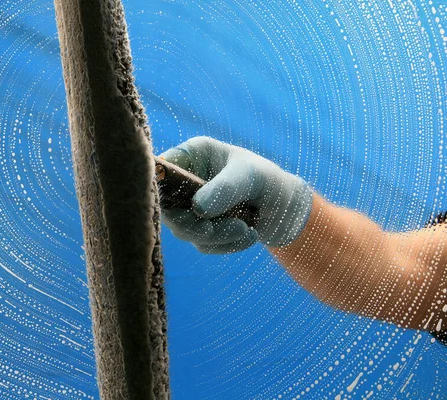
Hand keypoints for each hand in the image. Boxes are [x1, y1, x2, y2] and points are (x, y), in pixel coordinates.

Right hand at [159, 136, 312, 252]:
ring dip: (216, 236)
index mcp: (192, 156)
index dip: (160, 190)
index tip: (179, 207)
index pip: (160, 170)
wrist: (289, 209)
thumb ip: (225, 189)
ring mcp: (191, 205)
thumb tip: (197, 208)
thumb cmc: (270, 181)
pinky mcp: (200, 228)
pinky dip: (226, 245)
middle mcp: (186, 179)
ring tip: (247, 229)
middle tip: (218, 229)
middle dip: (193, 224)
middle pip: (166, 207)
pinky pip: (201, 244)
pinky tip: (248, 235)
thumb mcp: (251, 177)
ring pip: (184, 230)